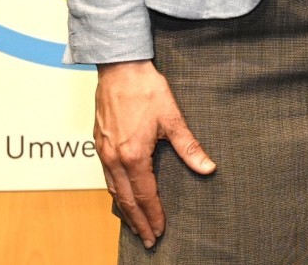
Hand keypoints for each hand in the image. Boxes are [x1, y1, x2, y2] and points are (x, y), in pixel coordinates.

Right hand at [93, 59, 213, 246]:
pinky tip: (122, 196)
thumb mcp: (173, 117)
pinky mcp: (99, 143)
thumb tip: (208, 167)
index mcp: (134, 156)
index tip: (160, 231)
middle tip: (148, 240)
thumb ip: (189, 146)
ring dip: (125, 211)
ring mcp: (104, 152)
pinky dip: (115, 193)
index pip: (145, 196)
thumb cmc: (145, 88)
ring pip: (113, 191)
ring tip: (135, 226)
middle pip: (126, 200)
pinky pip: (106, 177)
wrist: (120, 67)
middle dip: (137, 223)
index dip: (153, 216)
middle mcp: (115, 158)